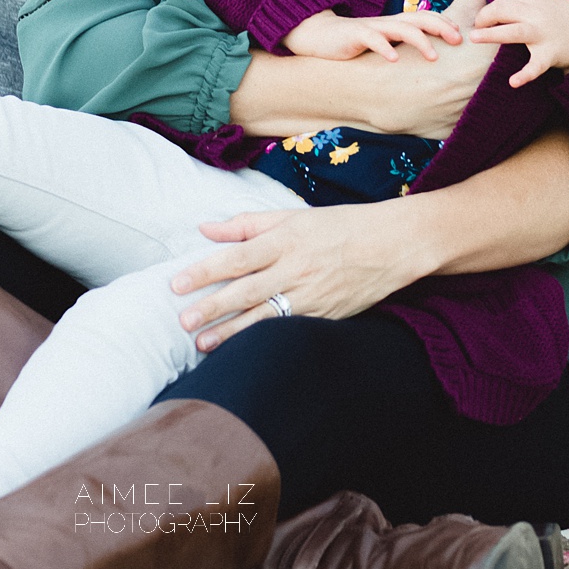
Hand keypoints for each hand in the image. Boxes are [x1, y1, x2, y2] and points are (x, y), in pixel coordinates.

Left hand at [169, 198, 418, 350]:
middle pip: (245, 291)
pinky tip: (243, 352)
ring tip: (202, 344)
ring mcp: (310, 296)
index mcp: (285, 239)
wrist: (391, 245)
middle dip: (211, 307)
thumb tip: (206, 228)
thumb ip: (248, 224)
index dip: (205, 270)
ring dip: (230, 332)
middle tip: (182, 321)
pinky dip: (262, 341)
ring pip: (263, 317)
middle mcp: (295, 269)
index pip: (236, 257)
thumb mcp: (293, 216)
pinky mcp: (323, 317)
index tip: (177, 282)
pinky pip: (286, 331)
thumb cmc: (339, 225)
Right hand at [283, 7, 463, 63]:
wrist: (318, 36)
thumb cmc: (356, 44)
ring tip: (433, 56)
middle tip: (459, 40)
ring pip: (400, 27)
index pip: (427, 19)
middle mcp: (388, 23)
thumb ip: (403, 49)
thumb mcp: (384, 45)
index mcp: (397, 24)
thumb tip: (431, 68)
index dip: (446, 24)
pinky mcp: (354, 35)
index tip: (467, 36)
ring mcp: (372, 28)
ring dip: (419, 40)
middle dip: (441, 27)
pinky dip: (384, 48)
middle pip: (419, 18)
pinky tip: (394, 60)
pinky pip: (372, 39)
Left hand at [471, 0, 568, 85]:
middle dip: (485, 17)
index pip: (504, 0)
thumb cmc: (560, 17)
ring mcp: (543, 35)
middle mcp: (537, 15)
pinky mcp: (550, 55)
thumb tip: (492, 5)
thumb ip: (520, 2)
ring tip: (475, 37)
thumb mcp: (542, 1)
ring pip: (514, 32)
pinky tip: (513, 82)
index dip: (488, 10)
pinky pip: (536, 66)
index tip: (481, 20)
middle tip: (474, 29)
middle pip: (505, 10)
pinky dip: (525, 74)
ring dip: (493, 34)